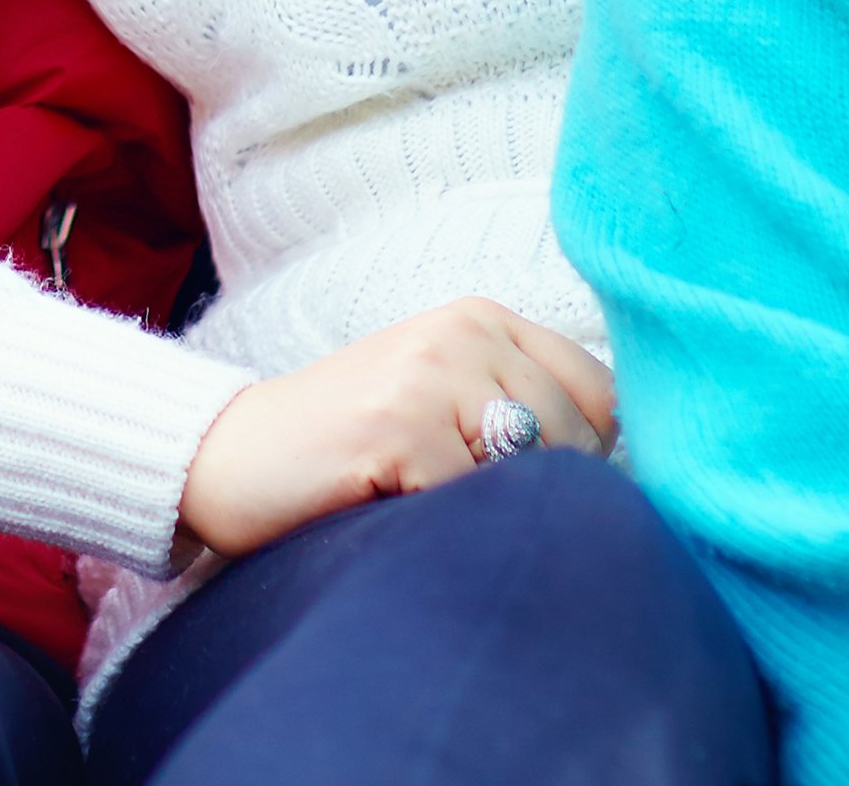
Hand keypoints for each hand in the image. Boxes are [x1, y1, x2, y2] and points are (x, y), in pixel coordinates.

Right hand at [174, 298, 614, 559]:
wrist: (224, 457)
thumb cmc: (343, 450)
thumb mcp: (440, 404)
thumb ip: (522, 414)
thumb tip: (624, 475)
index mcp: (484, 318)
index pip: (603, 394)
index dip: (587, 460)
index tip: (531, 493)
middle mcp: (465, 329)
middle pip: (579, 439)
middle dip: (539, 495)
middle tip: (460, 509)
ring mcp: (430, 372)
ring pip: (535, 470)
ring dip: (491, 512)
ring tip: (425, 507)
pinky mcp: (400, 424)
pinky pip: (473, 503)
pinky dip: (444, 530)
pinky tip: (393, 514)